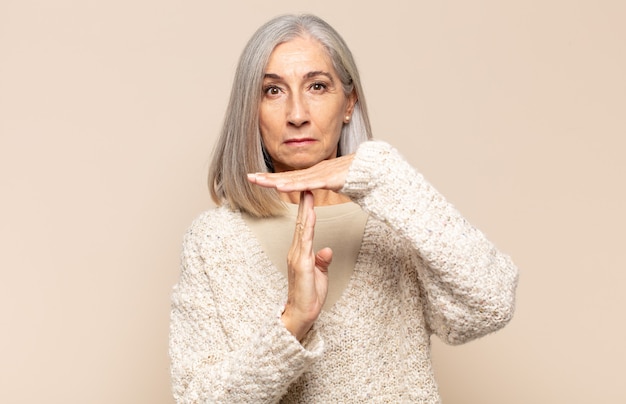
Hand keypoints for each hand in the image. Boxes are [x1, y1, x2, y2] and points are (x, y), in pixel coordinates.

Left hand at [247, 154, 354, 192]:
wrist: (374, 169)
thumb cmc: (358, 176)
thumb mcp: (337, 182)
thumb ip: (326, 184)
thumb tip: (319, 187)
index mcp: (317, 174)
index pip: (291, 177)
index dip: (274, 178)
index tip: (258, 179)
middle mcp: (316, 172)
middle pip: (287, 176)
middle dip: (267, 177)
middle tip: (249, 177)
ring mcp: (322, 174)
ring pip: (294, 179)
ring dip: (275, 181)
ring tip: (259, 181)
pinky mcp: (329, 179)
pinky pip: (308, 183)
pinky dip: (294, 185)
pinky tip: (281, 186)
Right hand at [281, 191, 331, 340]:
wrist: (301, 314)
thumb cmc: (309, 297)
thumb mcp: (319, 275)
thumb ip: (322, 262)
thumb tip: (327, 250)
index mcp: (300, 253)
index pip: (304, 228)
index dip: (306, 212)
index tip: (309, 196)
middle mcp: (296, 252)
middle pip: (301, 224)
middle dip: (304, 205)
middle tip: (306, 186)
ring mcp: (297, 257)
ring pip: (302, 229)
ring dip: (306, 210)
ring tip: (308, 194)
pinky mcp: (302, 264)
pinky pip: (306, 241)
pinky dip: (309, 226)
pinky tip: (311, 215)